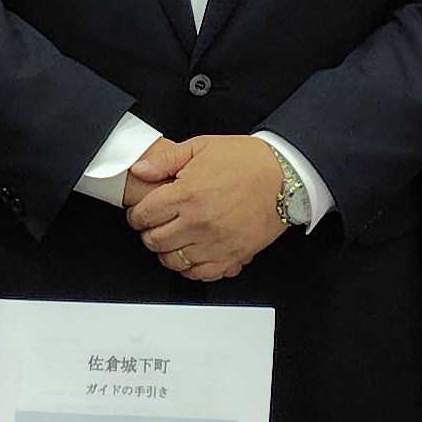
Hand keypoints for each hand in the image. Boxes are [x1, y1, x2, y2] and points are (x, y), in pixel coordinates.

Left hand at [125, 135, 290, 281]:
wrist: (284, 177)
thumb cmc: (247, 161)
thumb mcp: (201, 147)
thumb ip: (165, 160)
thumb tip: (139, 170)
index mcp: (187, 194)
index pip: (144, 215)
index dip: (136, 215)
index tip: (140, 213)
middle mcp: (199, 222)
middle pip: (154, 240)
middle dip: (148, 232)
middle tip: (155, 225)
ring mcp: (215, 243)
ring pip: (172, 260)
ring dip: (166, 251)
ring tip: (171, 239)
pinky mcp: (231, 256)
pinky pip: (200, 274)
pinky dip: (189, 268)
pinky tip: (190, 255)